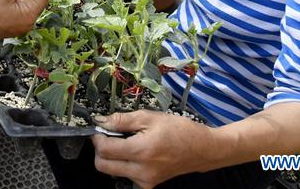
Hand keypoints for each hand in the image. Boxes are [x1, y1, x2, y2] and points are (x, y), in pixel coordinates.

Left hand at [91, 110, 216, 188]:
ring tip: (124, 143)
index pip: (104, 149)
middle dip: (100, 150)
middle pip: (103, 165)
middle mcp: (141, 171)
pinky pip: (126, 176)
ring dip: (111, 158)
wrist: (202, 149)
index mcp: (141, 151)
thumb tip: (100, 121)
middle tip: (109, 136)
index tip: (101, 128)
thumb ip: (122, 120)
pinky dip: (123, 165)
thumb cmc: (179, 130)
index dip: (97, 137)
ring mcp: (145, 181)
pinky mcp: (149, 185)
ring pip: (112, 172)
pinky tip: (134, 153)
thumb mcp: (150, 117)